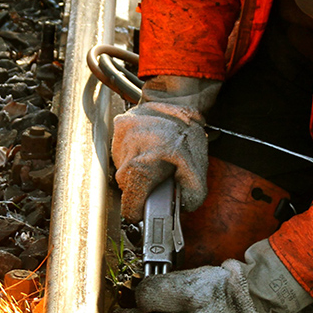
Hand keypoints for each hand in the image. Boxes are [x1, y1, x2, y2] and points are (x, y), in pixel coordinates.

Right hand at [111, 76, 219, 220]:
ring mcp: (117, 143)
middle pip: (128, 189)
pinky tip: (148, 145)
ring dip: (139, 169)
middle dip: (144, 187)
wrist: (174, 99)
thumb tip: (181, 209)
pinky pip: (123, 154)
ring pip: (125, 171)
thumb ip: (191, 195)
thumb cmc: (185, 131)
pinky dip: (135, 154)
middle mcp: (124, 159)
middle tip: (161, 175)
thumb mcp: (197, 167)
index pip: (130, 208)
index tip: (147, 210)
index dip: (141, 213)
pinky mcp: (116, 131)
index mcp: (142, 170)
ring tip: (155, 156)